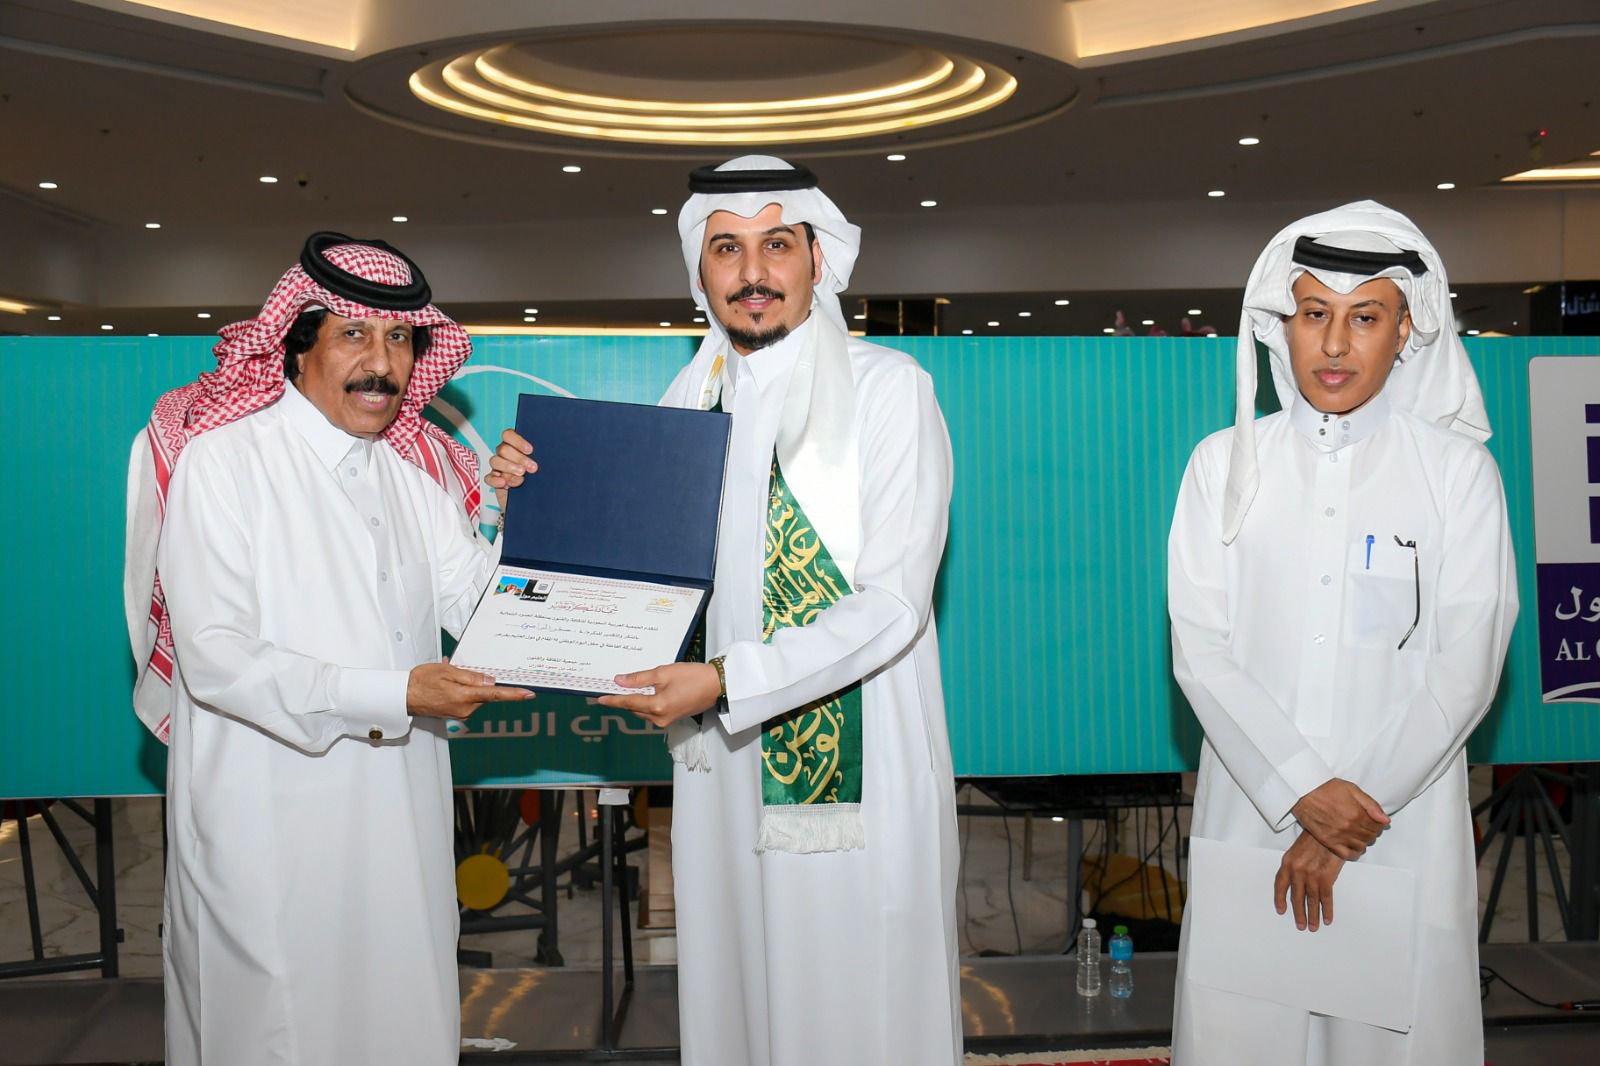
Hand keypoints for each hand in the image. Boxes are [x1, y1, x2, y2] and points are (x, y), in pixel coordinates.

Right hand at [407, 658, 533, 719]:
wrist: (403, 697)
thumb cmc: (421, 682)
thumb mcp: (447, 671)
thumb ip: (471, 677)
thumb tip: (490, 681)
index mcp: (464, 697)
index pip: (495, 695)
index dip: (514, 694)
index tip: (529, 694)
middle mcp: (465, 709)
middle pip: (486, 694)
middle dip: (480, 682)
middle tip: (461, 671)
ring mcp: (460, 713)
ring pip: (477, 696)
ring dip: (469, 686)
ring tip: (449, 676)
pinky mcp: (456, 714)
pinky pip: (468, 699)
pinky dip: (464, 690)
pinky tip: (449, 683)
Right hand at [485, 429, 537, 513]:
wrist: (535, 502)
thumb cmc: (540, 481)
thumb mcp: (543, 469)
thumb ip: (539, 460)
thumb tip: (547, 453)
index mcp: (515, 446)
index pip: (508, 435)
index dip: (517, 440)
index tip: (530, 450)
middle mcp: (505, 455)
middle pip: (503, 449)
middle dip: (518, 458)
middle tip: (532, 468)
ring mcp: (499, 468)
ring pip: (495, 461)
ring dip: (508, 467)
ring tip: (521, 476)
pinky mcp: (495, 482)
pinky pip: (488, 478)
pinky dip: (495, 480)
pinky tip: (504, 483)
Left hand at [597, 662, 720, 727]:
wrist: (716, 685)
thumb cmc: (692, 676)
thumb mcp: (664, 673)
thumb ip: (639, 678)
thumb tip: (619, 681)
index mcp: (656, 706)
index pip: (628, 703)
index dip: (613, 700)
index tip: (599, 699)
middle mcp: (659, 718)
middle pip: (634, 708)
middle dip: (623, 700)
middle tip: (611, 689)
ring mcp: (666, 721)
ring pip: (642, 711)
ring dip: (634, 702)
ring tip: (625, 689)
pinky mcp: (671, 719)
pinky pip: (651, 713)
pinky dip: (645, 704)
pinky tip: (643, 693)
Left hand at [1274, 832, 1344, 931]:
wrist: (1331, 830)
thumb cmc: (1316, 837)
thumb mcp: (1298, 848)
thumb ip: (1295, 863)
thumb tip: (1296, 879)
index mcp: (1288, 862)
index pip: (1280, 884)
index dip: (1280, 899)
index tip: (1281, 910)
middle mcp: (1297, 871)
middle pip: (1296, 897)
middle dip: (1298, 913)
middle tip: (1301, 925)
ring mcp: (1311, 875)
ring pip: (1310, 901)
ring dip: (1312, 916)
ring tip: (1313, 926)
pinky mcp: (1326, 877)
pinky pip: (1325, 898)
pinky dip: (1326, 910)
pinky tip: (1327, 919)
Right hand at [1292, 778, 1388, 858]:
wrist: (1304, 791)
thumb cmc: (1326, 787)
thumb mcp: (1352, 789)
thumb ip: (1371, 805)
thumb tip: (1385, 820)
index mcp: (1357, 814)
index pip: (1377, 826)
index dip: (1379, 824)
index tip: (1375, 821)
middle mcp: (1349, 827)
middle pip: (1370, 837)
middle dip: (1372, 832)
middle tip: (1368, 827)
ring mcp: (1338, 835)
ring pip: (1361, 846)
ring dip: (1364, 841)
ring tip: (1360, 834)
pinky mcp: (1328, 841)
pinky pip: (1346, 854)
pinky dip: (1354, 853)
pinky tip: (1354, 847)